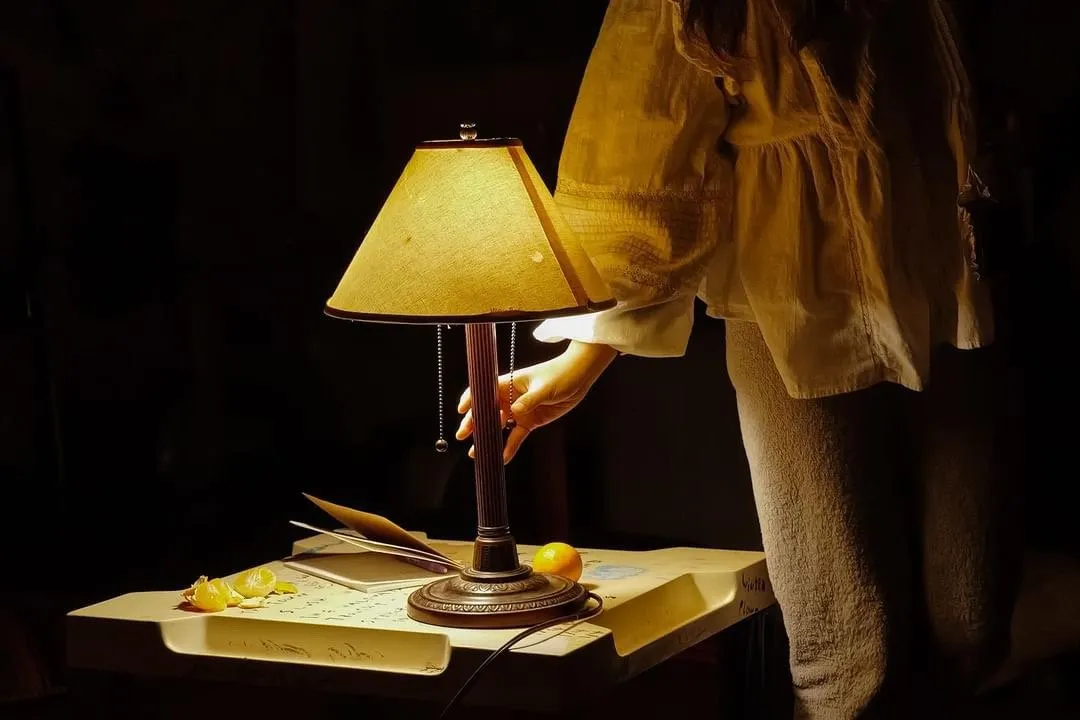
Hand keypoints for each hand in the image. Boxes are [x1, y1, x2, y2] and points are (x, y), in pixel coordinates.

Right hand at [456, 341, 617, 462]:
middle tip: (462, 435)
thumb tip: (515, 411)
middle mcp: (511, 397)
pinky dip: (509, 446)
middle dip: (473, 423)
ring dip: (488, 438)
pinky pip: (516, 436)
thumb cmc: (559, 374)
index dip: (471, 399)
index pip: (484, 390)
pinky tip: (502, 457)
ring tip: (476, 453)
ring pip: (499, 426)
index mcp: (510, 383)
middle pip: (487, 411)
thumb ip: (530, 400)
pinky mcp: (530, 422)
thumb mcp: (545, 387)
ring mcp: (519, 410)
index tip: (461, 409)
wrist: (578, 377)